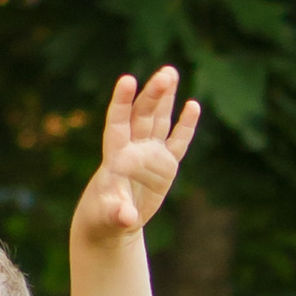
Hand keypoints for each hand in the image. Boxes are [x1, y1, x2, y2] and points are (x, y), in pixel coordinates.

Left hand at [73, 67, 200, 242]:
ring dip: (165, 98)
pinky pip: (178, 141)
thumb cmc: (103, 218)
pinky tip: (193, 105)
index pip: (118, 121)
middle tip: (166, 73)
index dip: (122, 101)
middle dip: (154, 94)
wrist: (112, 223)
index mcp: (115, 155)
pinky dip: (186, 125)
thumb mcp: (108, 217)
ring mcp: (151, 154)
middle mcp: (133, 148)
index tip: (127, 80)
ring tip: (171, 72)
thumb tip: (127, 216)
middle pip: (143, 115)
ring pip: (159, 120)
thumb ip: (118, 213)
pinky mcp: (166, 165)